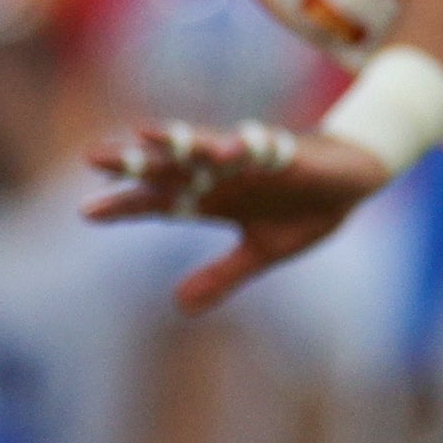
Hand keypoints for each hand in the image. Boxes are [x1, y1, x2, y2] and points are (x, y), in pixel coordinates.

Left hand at [81, 121, 395, 312]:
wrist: (356, 183)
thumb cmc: (307, 210)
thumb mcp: (263, 252)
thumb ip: (222, 276)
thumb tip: (180, 308)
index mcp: (210, 201)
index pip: (158, 202)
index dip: (124, 204)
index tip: (87, 211)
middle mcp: (219, 176)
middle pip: (167, 169)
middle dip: (132, 164)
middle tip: (92, 158)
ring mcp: (246, 161)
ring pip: (201, 149)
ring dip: (173, 142)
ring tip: (140, 135)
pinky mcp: (281, 151)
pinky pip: (257, 146)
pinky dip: (240, 147)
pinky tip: (223, 150)